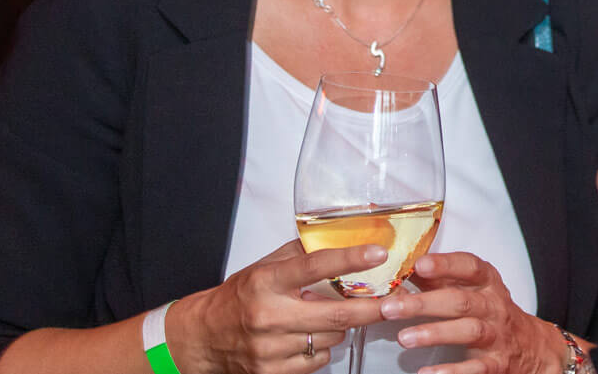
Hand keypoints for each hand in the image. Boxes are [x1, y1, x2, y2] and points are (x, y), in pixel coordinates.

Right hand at [168, 239, 389, 373]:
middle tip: (394, 301)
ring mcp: (271, 348)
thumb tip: (340, 237)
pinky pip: (318, 362)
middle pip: (335, 314)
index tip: (378, 253)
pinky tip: (310, 337)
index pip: (315, 266)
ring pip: (330, 339)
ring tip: (329, 317)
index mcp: (267, 281)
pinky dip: (323, 349)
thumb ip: (300, 253)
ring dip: (340, 328)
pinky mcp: (272, 372)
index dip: (350, 259)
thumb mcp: (265, 266)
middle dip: (371, 308)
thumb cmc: (238, 297)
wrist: (203, 337)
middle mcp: (269, 315)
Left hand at [379, 251, 568, 373]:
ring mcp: (496, 334)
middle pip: (460, 301)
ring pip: (468, 331)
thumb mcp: (473, 289)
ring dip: (435, 333)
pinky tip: (429, 373)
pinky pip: (476, 368)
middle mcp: (493, 305)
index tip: (420, 265)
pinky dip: (453, 371)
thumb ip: (440, 280)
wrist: (531, 346)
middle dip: (424, 304)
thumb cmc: (491, 311)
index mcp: (487, 283)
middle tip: (390, 307)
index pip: (469, 267)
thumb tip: (402, 272)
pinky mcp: (497, 363)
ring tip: (405, 338)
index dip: (445, 264)